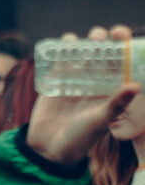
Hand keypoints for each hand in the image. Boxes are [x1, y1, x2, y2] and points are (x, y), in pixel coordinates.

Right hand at [28, 25, 139, 164]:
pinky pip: (59, 61)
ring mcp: (73, 81)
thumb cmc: (80, 139)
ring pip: (79, 54)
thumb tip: (136, 86)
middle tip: (98, 36)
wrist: (49, 150)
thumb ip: (117, 104)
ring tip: (77, 40)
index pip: (120, 62)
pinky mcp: (55, 83)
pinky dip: (61, 49)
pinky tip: (64, 42)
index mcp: (109, 90)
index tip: (120, 34)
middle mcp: (93, 83)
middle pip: (99, 53)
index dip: (122, 46)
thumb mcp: (100, 121)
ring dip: (80, 42)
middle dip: (100, 40)